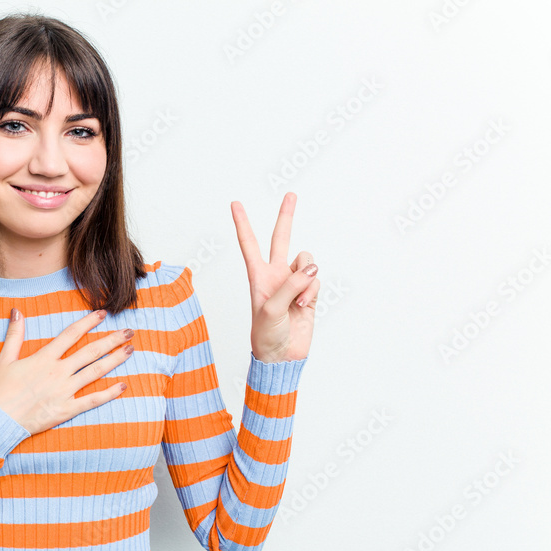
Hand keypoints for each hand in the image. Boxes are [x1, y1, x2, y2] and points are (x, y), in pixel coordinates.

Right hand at [0, 309, 134, 434]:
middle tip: (130, 332)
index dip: (89, 322)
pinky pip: (92, 400)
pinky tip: (122, 386)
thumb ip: (15, 335)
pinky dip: (109, 394)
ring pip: (95, 372)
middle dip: (112, 340)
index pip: (71, 334)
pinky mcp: (66, 410)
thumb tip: (18, 311)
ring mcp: (64, 391)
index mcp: (44, 358)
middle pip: (91, 352)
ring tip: (130, 351)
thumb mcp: (4, 359)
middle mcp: (58, 372)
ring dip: (115, 360)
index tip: (103, 314)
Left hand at [230, 192, 318, 362]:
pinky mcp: (309, 293)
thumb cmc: (266, 335)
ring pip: (306, 261)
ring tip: (297, 300)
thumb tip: (311, 267)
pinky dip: (312, 291)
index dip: (242, 223)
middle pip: (281, 239)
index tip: (235, 203)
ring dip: (305, 277)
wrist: (282, 355)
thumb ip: (291, 284)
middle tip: (291, 194)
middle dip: (286, 217)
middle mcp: (275, 275)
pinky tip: (304, 306)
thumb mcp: (271, 308)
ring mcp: (293, 283)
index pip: (249, 244)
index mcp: (258, 276)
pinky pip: (316, 279)